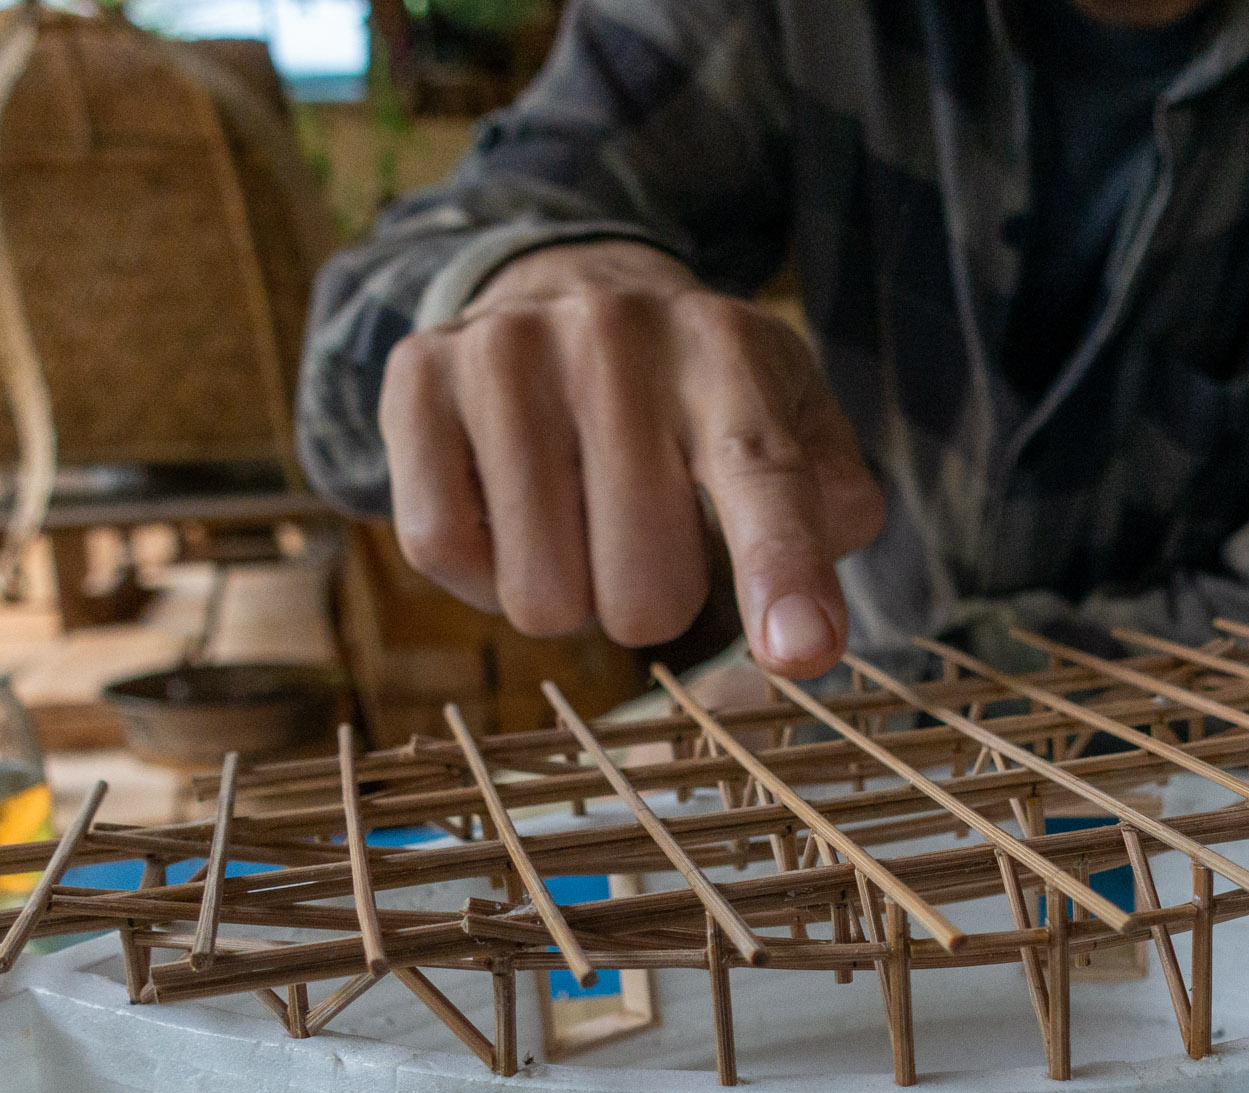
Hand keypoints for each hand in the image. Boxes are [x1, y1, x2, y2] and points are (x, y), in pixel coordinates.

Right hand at [378, 240, 885, 676]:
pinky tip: (509, 506)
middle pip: (644, 591)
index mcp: (726, 352)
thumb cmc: (697, 390)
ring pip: (542, 595)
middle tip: (647, 532)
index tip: (801, 652)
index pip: (760, 475)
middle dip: (655, 602)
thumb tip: (806, 610)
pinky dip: (483, 570)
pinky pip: (443, 552)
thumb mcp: (792, 416)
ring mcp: (506, 349)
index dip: (782, 571)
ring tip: (579, 510)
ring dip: (570, 593)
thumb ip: (831, 505)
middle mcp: (614, 337)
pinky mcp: (418, 373)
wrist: (568, 284)